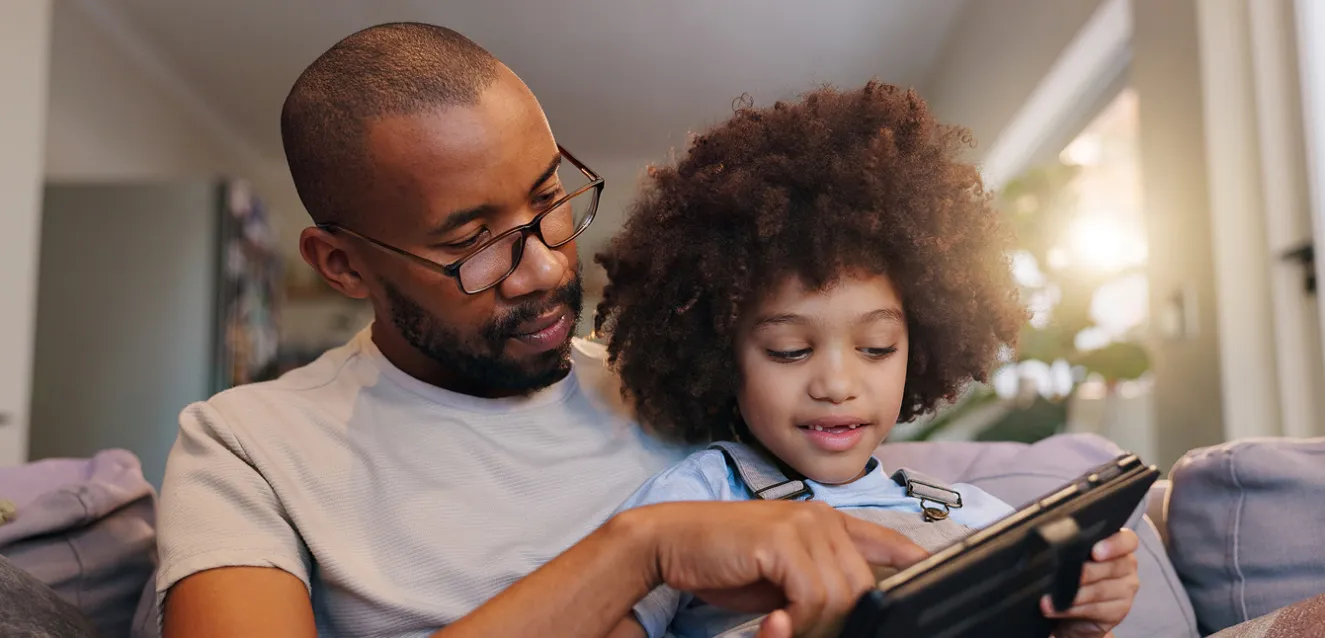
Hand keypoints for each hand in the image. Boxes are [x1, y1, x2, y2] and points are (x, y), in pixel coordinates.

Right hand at [626, 500, 928, 637]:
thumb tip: (852, 615)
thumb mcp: (781, 580)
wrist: (670, 543)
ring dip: (814, 626)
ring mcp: (804, 524)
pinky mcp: (783, 539)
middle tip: (796, 631)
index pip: (887, 542)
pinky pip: (814, 596)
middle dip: (839, 622)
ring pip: (843, 596)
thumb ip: (816, 589)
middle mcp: (821, 518)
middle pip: (864, 585)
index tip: (929, 580)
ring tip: (779, 628)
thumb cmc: (722, 564)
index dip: (913, 563)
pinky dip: (796, 622)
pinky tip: (772, 624)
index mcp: (825, 522)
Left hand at [1043, 528, 1140, 637]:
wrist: (1073, 607)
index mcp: (1119, 545)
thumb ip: (1071, 546)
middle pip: (1111, 567)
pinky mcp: (1119, 611)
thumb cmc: (1071, 571)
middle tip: (1061, 575)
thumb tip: (1053, 542)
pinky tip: (1056, 608)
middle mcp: (1127, 565)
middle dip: (1084, 572)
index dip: (1114, 545)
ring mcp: (1126, 589)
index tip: (1095, 552)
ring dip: (1072, 594)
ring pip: (1100, 590)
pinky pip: (1095, 609)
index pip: (1127, 540)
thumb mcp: (1072, 554)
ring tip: (1050, 597)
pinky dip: (1071, 609)